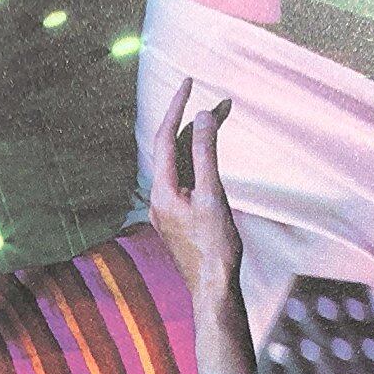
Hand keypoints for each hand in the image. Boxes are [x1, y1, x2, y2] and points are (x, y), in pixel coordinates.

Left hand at [146, 78, 251, 373]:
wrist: (214, 290)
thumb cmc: (215, 247)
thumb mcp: (214, 196)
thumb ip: (206, 155)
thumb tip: (203, 117)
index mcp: (162, 192)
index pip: (164, 138)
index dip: (176, 108)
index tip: (189, 83)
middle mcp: (158, 200)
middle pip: (167, 149)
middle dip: (184, 121)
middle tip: (203, 98)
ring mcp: (166, 212)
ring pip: (175, 165)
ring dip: (190, 142)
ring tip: (209, 120)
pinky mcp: (177, 221)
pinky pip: (182, 180)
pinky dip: (193, 162)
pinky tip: (205, 158)